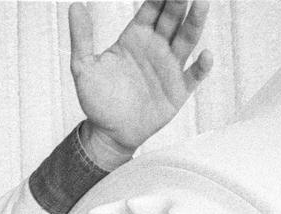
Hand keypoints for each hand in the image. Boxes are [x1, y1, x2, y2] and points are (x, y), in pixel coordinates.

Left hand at [69, 0, 213, 156]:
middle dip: (179, 2)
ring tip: (202, 3)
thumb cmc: (97, 100)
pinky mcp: (178, 90)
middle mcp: (156, 47)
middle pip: (172, 19)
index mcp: (135, 38)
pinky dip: (202, 65)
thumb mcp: (84, 67)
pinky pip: (194, 75)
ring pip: (186, 39)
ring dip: (195, 22)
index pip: (151, 9)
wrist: (108, 134)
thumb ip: (81, 37)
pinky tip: (206, 54)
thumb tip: (74, 6)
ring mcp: (169, 67)